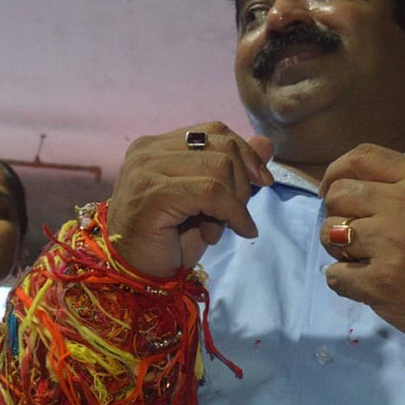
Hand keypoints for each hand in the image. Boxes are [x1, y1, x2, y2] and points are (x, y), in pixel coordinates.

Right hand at [107, 122, 273, 276]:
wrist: (137, 273)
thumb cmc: (171, 239)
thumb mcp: (212, 200)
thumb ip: (236, 169)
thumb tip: (267, 142)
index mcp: (159, 146)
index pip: (216, 131)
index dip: (246, 154)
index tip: (263, 181)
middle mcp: (149, 150)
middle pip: (223, 146)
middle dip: (242, 183)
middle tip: (233, 216)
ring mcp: (147, 168)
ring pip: (220, 168)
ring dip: (233, 203)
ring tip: (217, 229)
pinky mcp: (153, 192)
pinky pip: (211, 192)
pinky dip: (232, 213)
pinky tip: (231, 233)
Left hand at [318, 144, 404, 334]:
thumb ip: (395, 184)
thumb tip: (340, 184)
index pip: (360, 157)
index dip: (335, 172)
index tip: (329, 190)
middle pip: (338, 193)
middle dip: (337, 214)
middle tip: (354, 233)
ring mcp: (391, 242)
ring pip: (330, 232)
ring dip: (338, 248)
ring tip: (364, 258)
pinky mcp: (380, 280)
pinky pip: (334, 274)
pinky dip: (344, 281)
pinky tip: (367, 283)